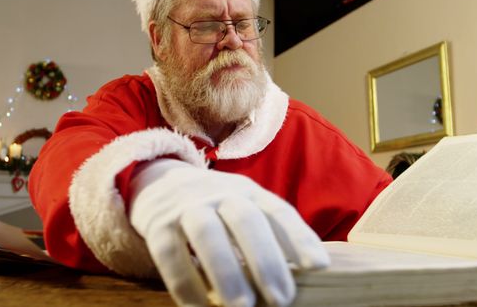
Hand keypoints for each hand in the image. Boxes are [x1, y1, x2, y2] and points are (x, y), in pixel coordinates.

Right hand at [129, 159, 329, 306]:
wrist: (158, 182)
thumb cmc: (214, 205)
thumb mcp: (242, 206)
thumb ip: (267, 232)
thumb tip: (303, 274)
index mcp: (248, 191)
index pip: (278, 210)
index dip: (299, 237)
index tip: (318, 267)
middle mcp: (220, 193)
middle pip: (246, 220)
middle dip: (266, 260)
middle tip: (282, 300)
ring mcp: (187, 206)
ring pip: (208, 234)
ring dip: (227, 272)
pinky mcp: (158, 224)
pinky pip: (170, 254)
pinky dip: (185, 284)